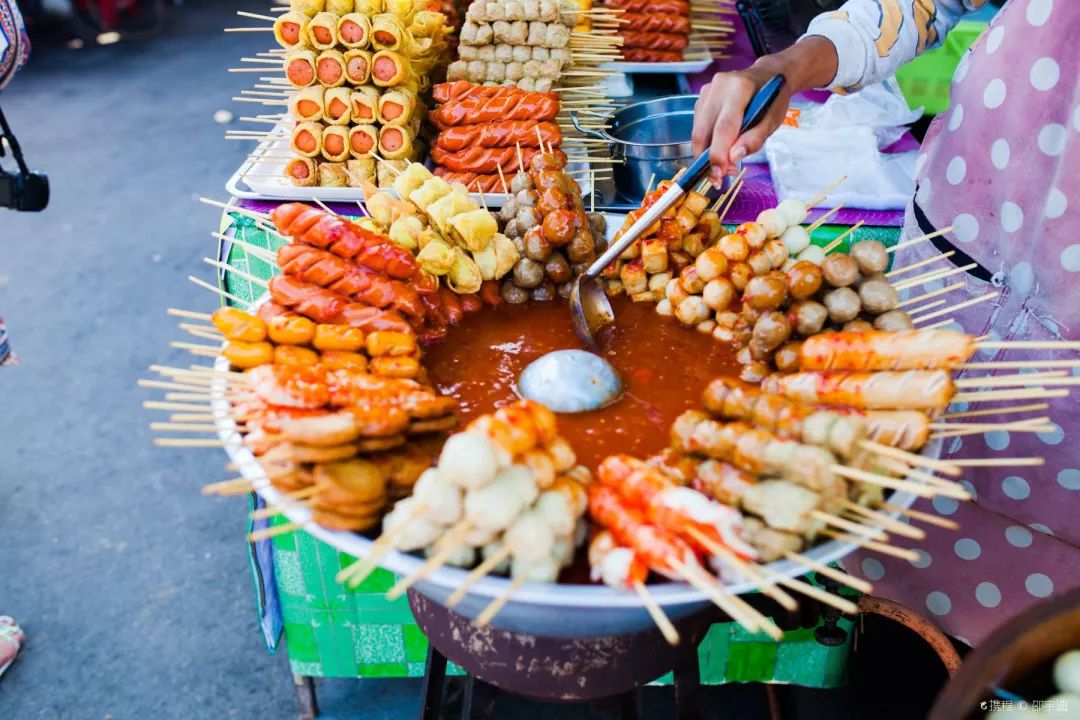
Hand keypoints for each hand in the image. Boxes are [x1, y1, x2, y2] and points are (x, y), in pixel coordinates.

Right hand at [691, 37, 838, 185]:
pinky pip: (698, 126)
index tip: (719, 174)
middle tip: (718, 178)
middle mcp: (717, 86)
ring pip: (697, 130)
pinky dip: (706, 143)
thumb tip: (733, 157)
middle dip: (707, 158)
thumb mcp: (772, 120)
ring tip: (723, 165)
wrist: (767, 76)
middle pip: (704, 131)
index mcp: (739, 88)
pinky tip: (719, 149)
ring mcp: (706, 91)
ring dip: (705, 153)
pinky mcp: (701, 98)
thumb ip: (754, 139)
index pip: (723, 127)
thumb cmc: (773, 99)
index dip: (718, 154)